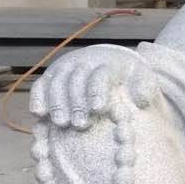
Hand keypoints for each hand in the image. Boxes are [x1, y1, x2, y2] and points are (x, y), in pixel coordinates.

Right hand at [30, 45, 157, 130]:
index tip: (98, 109)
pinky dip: (38, 97)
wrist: (112, 58)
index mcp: (108, 62)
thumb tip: (140, 100)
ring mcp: (66, 67)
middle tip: (79, 125)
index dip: (98, 92)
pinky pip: (41, 84)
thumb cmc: (130, 75)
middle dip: (77, 103)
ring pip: (57, 82)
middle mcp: (84, 61)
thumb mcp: (144, 77)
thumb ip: (146, 87)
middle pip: (76, 80)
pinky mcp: (52, 75)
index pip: (101, 75)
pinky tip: (38, 114)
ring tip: (61, 124)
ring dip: (57, 103)